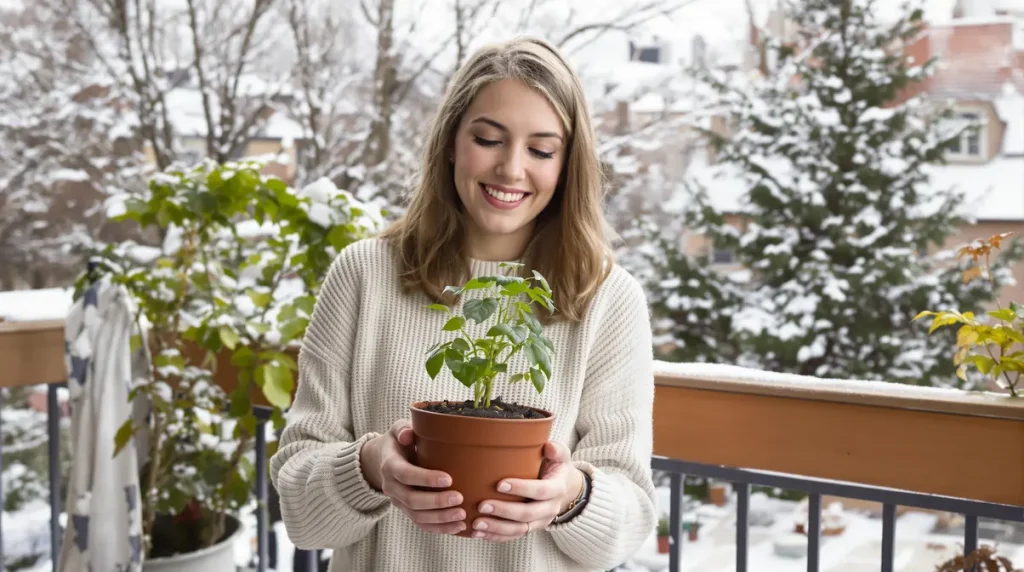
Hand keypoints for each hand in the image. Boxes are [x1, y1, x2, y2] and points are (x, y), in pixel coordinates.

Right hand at [361, 420, 466, 534]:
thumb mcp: (397, 430)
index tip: (449, 479)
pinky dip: (440, 528)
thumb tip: (408, 435)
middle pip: (412, 500)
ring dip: (440, 518)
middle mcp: (391, 487)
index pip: (406, 475)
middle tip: (459, 498)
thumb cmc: (398, 442)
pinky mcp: (407, 511)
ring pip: (417, 516)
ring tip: (462, 515)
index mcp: (390, 466)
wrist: (382, 461)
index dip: (426, 479)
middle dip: (436, 502)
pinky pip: (421, 525)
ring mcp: (398, 502)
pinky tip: (458, 527)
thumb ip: (402, 429)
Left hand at [470, 441, 583, 541]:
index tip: (499, 484)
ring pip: (519, 529)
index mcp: (557, 489)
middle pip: (527, 514)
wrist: (565, 488)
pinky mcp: (530, 528)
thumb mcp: (560, 456)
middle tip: (482, 505)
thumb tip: (548, 447)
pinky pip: (512, 536)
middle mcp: (550, 508)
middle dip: (504, 511)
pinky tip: (478, 533)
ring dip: (496, 528)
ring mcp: (540, 521)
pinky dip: (495, 536)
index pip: (540, 491)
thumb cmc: (556, 467)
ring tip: (477, 523)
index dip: (521, 489)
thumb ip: (556, 449)